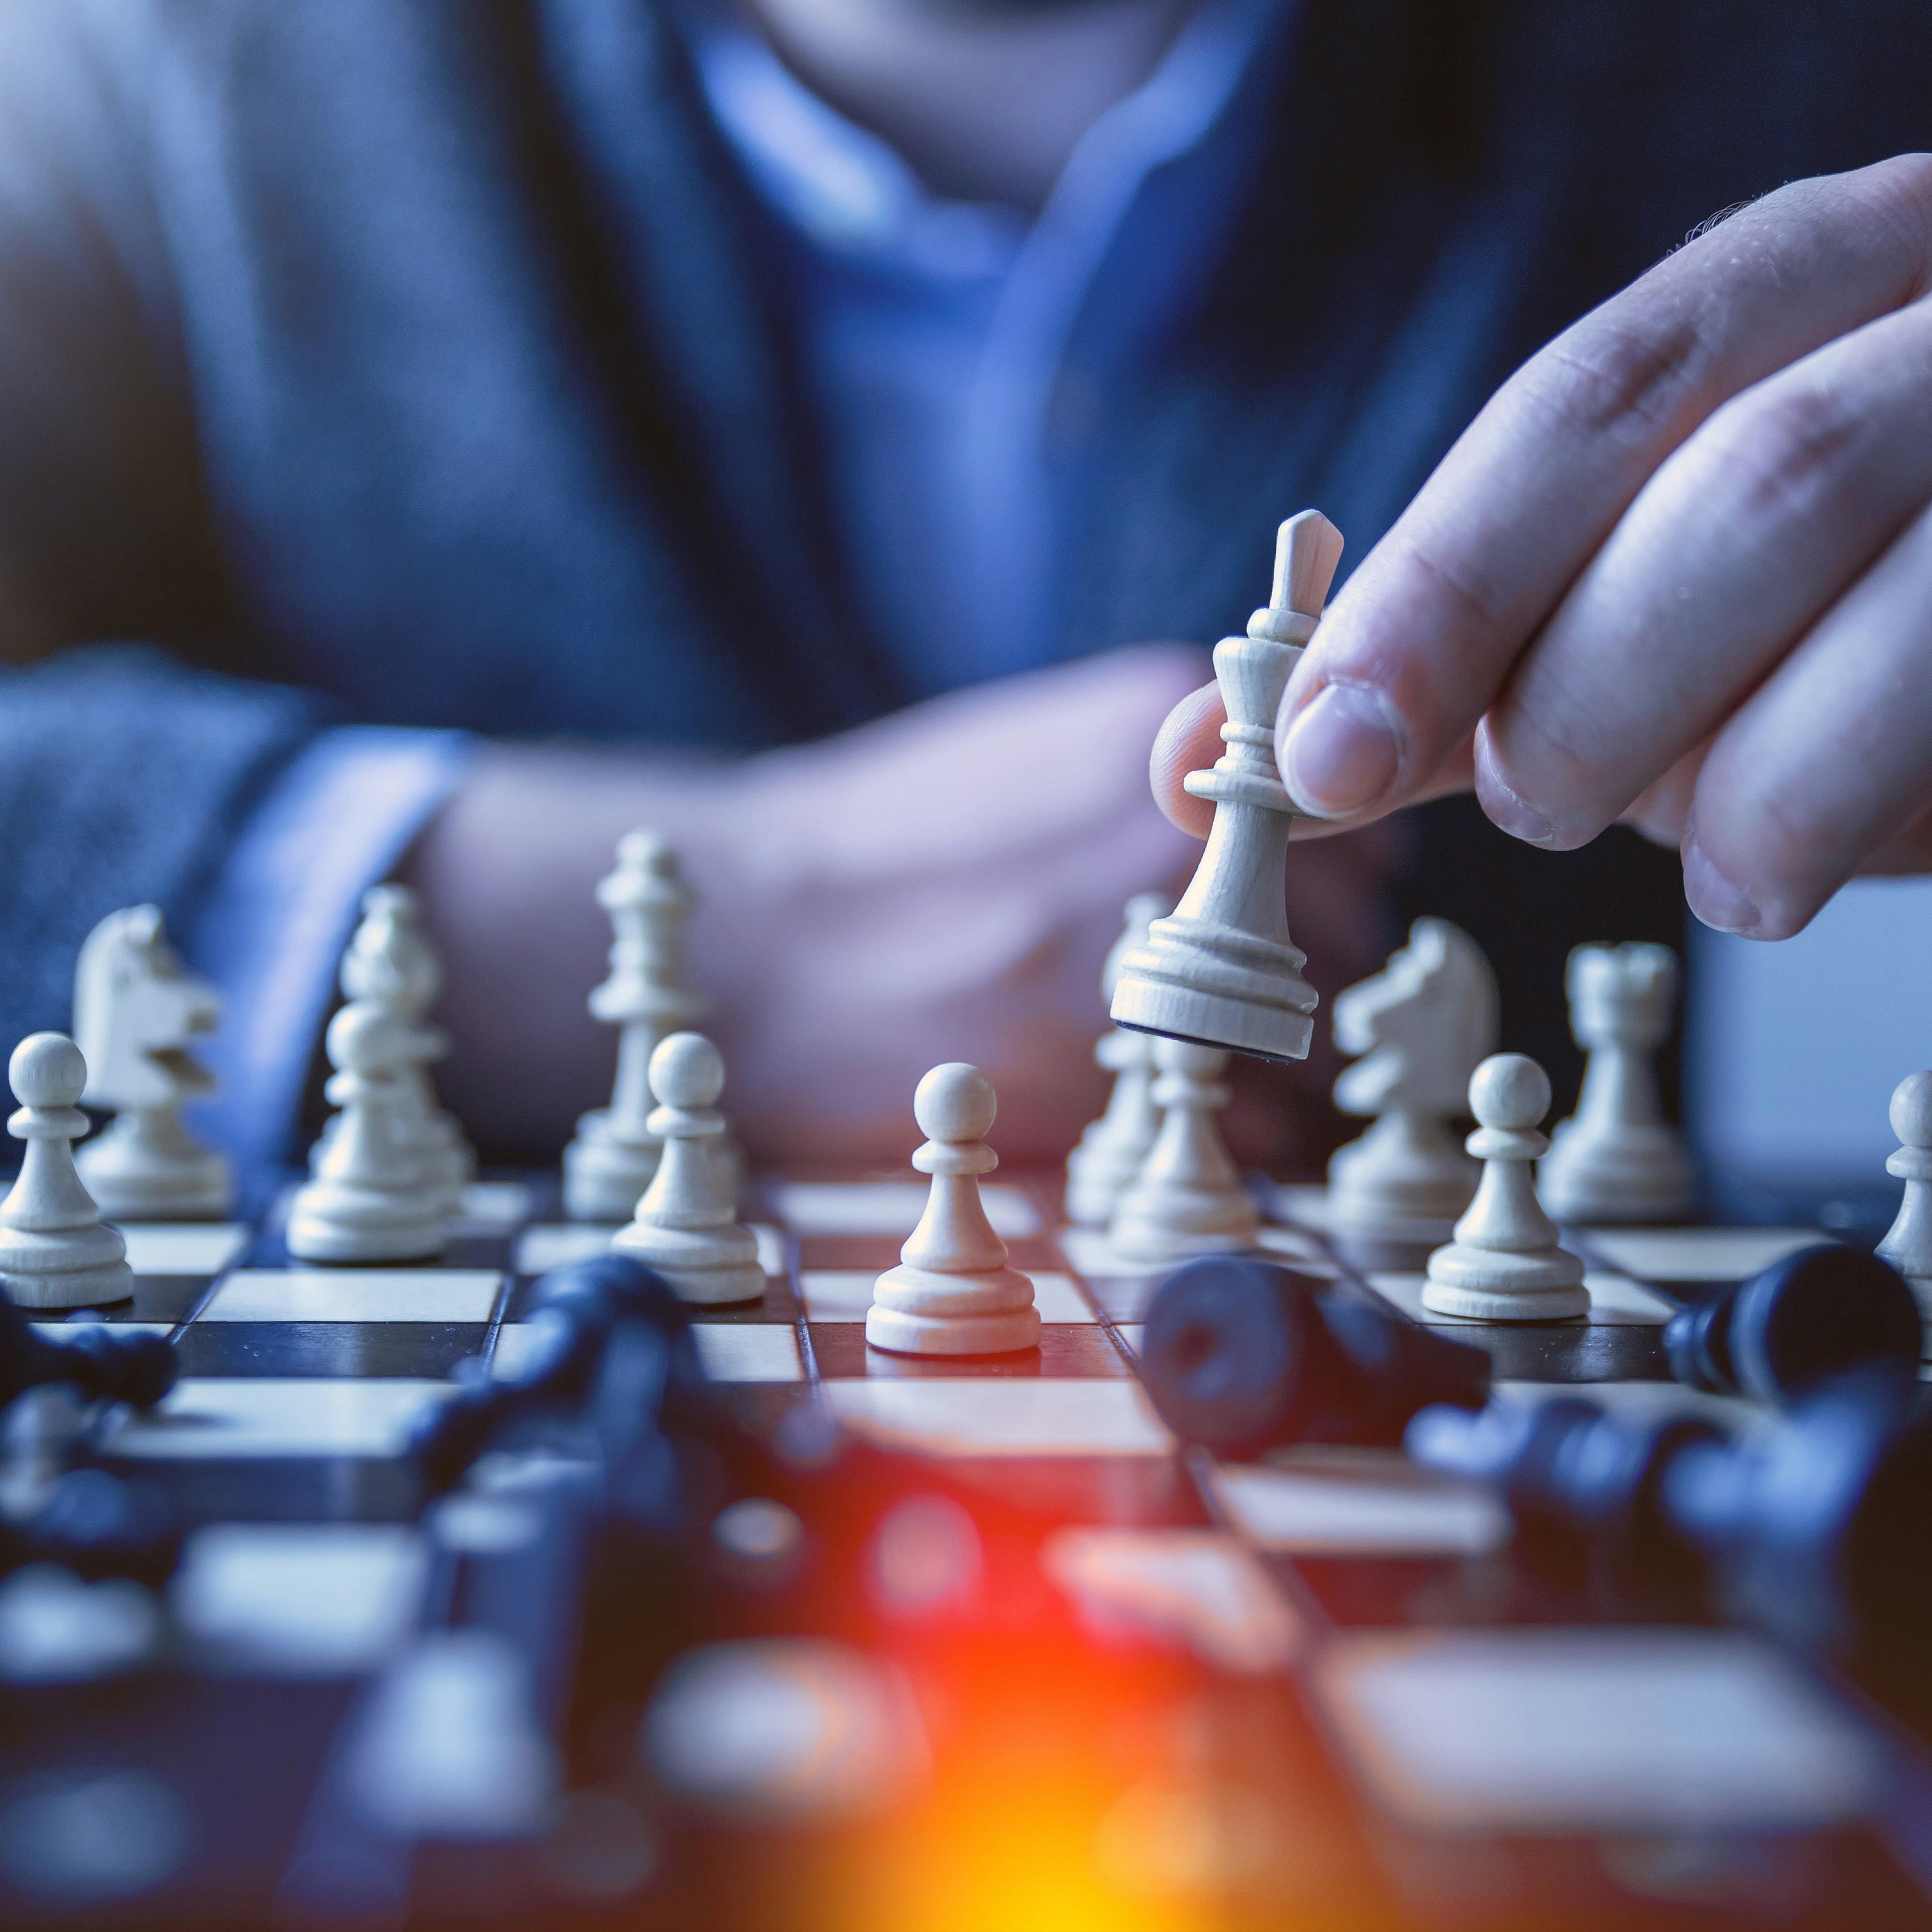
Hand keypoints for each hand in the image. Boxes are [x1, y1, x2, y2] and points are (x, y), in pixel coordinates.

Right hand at [404, 645, 1267, 1166]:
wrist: (755, 938)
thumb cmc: (886, 846)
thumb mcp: (1034, 749)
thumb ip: (1164, 773)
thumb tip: (1271, 827)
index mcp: (1166, 733)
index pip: (1352, 823)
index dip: (1327, 882)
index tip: (1283, 913)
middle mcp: (1177, 840)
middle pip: (1353, 932)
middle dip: (1310, 971)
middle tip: (1233, 996)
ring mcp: (1147, 959)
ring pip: (1308, 1038)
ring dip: (1280, 1060)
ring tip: (1189, 1056)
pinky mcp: (1106, 1079)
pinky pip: (1251, 1127)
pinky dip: (1237, 1134)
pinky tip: (1156, 1106)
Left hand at [1158, 156, 1931, 939]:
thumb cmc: (1796, 609)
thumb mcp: (1604, 598)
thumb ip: (1429, 666)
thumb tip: (1200, 758)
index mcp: (1793, 287)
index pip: (1590, 401)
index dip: (1444, 588)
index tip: (1326, 757)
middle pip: (1746, 490)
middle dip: (1589, 703)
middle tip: (1540, 799)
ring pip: (1883, 618)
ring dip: (1733, 788)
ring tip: (1701, 849)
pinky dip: (1840, 835)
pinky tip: (1794, 856)